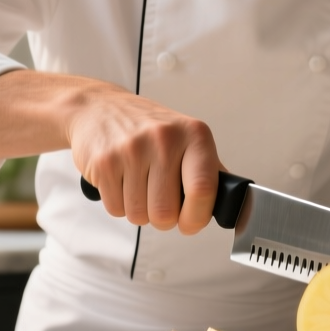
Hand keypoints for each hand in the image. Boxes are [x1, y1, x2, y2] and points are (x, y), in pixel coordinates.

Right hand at [64, 86, 222, 233]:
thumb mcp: (186, 137)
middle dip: (164, 219)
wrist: (99, 107)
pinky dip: (119, 204)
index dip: (196, 217)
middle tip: (160, 201)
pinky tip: (122, 181)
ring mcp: (131, 150)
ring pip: (139, 215)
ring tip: (139, 186)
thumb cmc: (148, 128)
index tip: (190, 223)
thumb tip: (230, 202)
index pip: (203, 189)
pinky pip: (116, 209)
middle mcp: (164, 139)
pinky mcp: (104, 162)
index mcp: (194, 134)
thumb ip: (208, 169)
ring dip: (140, 211)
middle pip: (166, 213)